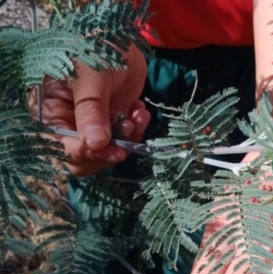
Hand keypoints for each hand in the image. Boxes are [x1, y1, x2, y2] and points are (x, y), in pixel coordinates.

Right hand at [29, 44, 150, 175]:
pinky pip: (123, 140)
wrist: (120, 35)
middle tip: (128, 137)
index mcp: (49, 112)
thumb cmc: (95, 47)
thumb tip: (95, 144)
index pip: (61, 147)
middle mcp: (67, 123)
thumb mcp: (91, 78)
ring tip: (137, 116)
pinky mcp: (110, 122)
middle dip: (108, 151)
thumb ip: (91, 111)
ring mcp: (90, 124)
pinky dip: (136, 130)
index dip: (85, 154)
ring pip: (106, 151)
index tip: (112, 150)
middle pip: (83, 157)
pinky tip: (140, 111)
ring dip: (126, 139)